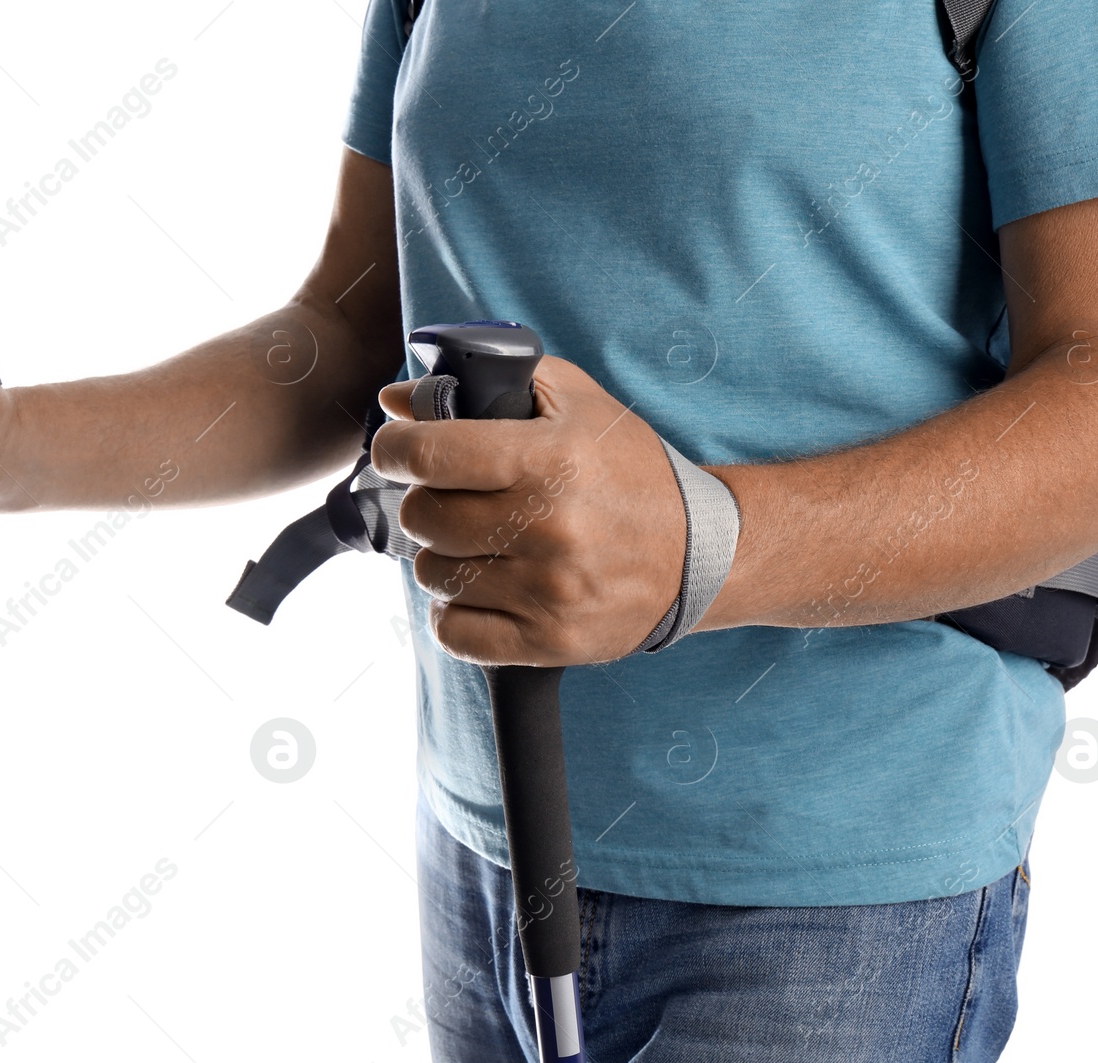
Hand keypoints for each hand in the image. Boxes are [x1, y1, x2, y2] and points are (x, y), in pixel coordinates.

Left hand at [370, 355, 685, 666]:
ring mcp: (548, 591)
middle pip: (424, 518)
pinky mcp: (549, 641)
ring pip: (434, 575)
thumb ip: (487, 386)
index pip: (430, 454)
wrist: (702, 553)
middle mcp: (548, 527)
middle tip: (454, 500)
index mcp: (549, 460)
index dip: (395, 449)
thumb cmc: (631, 471)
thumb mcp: (576, 403)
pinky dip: (456, 612)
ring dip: (444, 558)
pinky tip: (481, 589)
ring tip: (478, 544)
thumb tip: (396, 400)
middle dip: (427, 503)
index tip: (397, 451)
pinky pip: (455, 633)